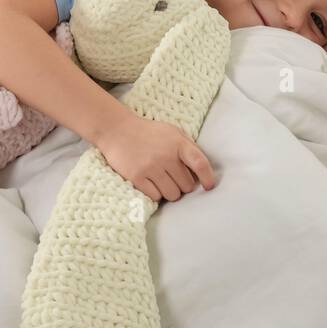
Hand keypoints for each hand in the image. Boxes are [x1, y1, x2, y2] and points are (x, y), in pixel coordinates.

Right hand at [95, 112, 215, 203]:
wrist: (117, 130)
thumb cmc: (148, 133)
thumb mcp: (172, 132)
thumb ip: (188, 147)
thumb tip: (202, 170)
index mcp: (178, 143)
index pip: (200, 163)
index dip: (208, 178)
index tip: (209, 187)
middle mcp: (166, 156)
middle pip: (187, 186)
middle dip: (182, 185)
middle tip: (172, 177)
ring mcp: (151, 167)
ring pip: (173, 195)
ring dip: (170, 191)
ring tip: (161, 180)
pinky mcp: (136, 177)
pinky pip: (156, 197)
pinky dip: (155, 193)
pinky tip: (150, 183)